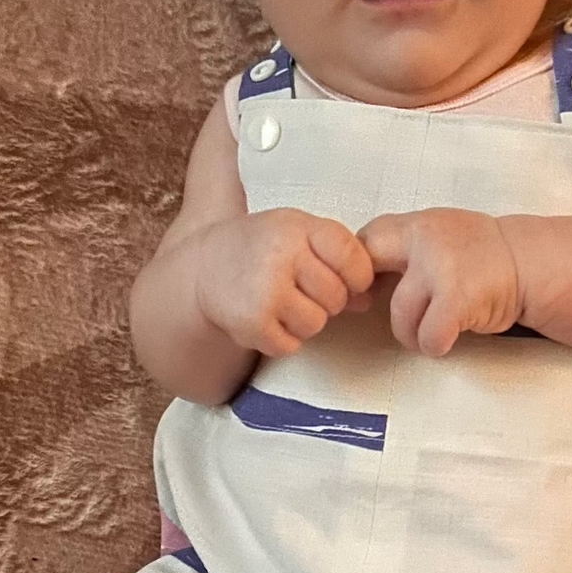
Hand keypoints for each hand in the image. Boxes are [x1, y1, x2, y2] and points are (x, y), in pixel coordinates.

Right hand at [195, 209, 373, 356]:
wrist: (205, 265)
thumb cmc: (263, 248)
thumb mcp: (299, 234)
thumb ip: (338, 258)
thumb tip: (367, 299)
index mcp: (298, 227)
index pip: (353, 257)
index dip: (357, 276)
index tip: (345, 279)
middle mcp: (281, 255)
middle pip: (337, 298)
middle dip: (326, 301)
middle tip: (300, 290)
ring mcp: (265, 291)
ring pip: (316, 324)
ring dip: (304, 322)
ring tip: (281, 303)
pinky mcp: (251, 323)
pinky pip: (290, 345)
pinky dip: (281, 339)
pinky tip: (266, 318)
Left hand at [358, 209, 521, 355]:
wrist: (528, 262)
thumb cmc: (480, 256)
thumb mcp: (436, 235)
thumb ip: (401, 249)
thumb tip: (362, 281)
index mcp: (415, 224)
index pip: (363, 241)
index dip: (357, 271)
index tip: (368, 289)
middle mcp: (424, 240)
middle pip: (366, 270)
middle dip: (370, 297)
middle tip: (381, 308)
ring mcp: (441, 269)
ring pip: (400, 316)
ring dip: (412, 333)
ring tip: (429, 328)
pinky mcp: (458, 300)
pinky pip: (428, 336)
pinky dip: (435, 344)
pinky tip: (447, 336)